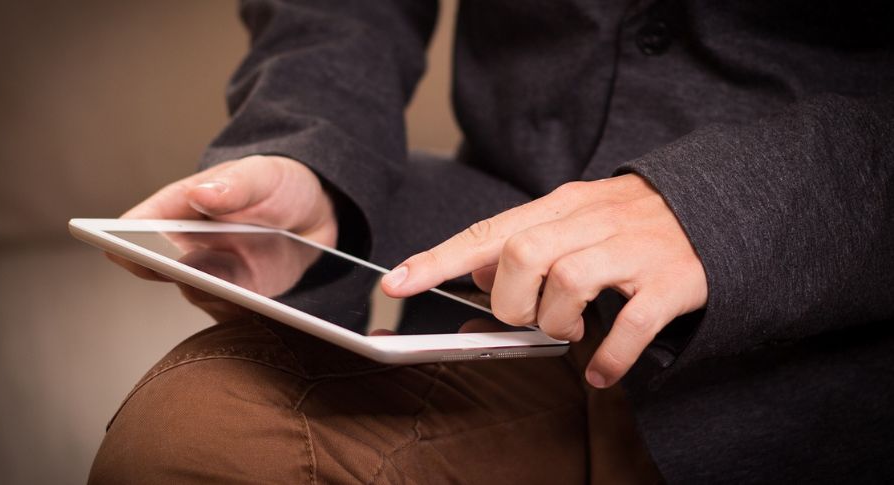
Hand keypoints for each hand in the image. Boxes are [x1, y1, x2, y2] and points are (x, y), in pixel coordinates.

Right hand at [107, 155, 336, 317]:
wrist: (315, 214)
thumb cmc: (277, 185)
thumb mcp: (262, 175)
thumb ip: (235, 185)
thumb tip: (201, 194)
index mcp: (180, 208)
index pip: (139, 225)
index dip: (122, 237)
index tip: (116, 245)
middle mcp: (188, 246)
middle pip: (160, 266)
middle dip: (164, 270)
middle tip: (175, 270)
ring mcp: (213, 275)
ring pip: (196, 292)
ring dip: (205, 293)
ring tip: (217, 288)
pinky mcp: (241, 298)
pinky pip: (233, 311)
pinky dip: (239, 310)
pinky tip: (253, 306)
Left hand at [381, 174, 706, 387]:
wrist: (718, 205)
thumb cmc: (633, 221)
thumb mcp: (574, 218)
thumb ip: (524, 240)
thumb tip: (476, 271)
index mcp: (563, 205)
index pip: (488, 231)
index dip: (438, 260)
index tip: (396, 283)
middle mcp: (593, 221)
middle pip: (524, 254)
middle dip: (513, 300)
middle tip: (530, 317)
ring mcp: (632, 249)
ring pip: (568, 281)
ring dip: (556, 321)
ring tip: (569, 330)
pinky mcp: (670, 281)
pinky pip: (631, 324)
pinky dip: (609, 355)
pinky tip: (602, 370)